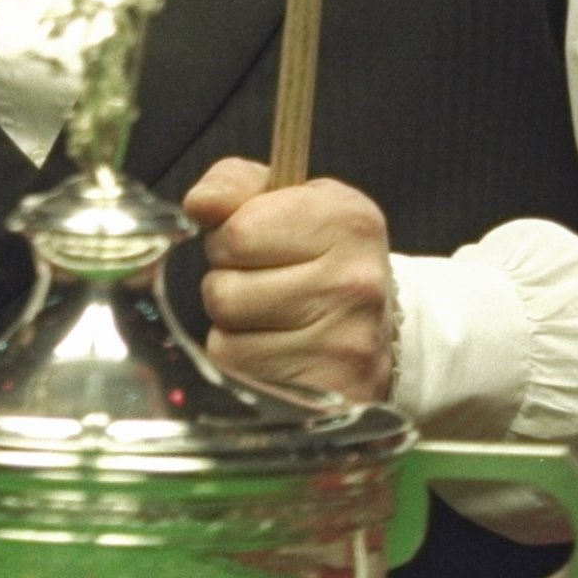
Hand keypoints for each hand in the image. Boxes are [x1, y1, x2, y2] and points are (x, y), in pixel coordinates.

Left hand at [182, 158, 395, 402]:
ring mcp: (347, 345)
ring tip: (273, 318)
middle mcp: (355, 283)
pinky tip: (280, 352)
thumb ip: (234, 185)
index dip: (229, 238)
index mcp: (348, 221)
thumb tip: (198, 204)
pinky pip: (239, 372)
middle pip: (223, 288)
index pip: (237, 233)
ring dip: (234, 326)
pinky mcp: (330, 393)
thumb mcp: (286, 201)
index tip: (257, 244)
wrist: (379, 330)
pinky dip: (245, 363)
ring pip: (226, 335)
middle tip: (265, 284)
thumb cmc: (318, 257)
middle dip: (228, 283)